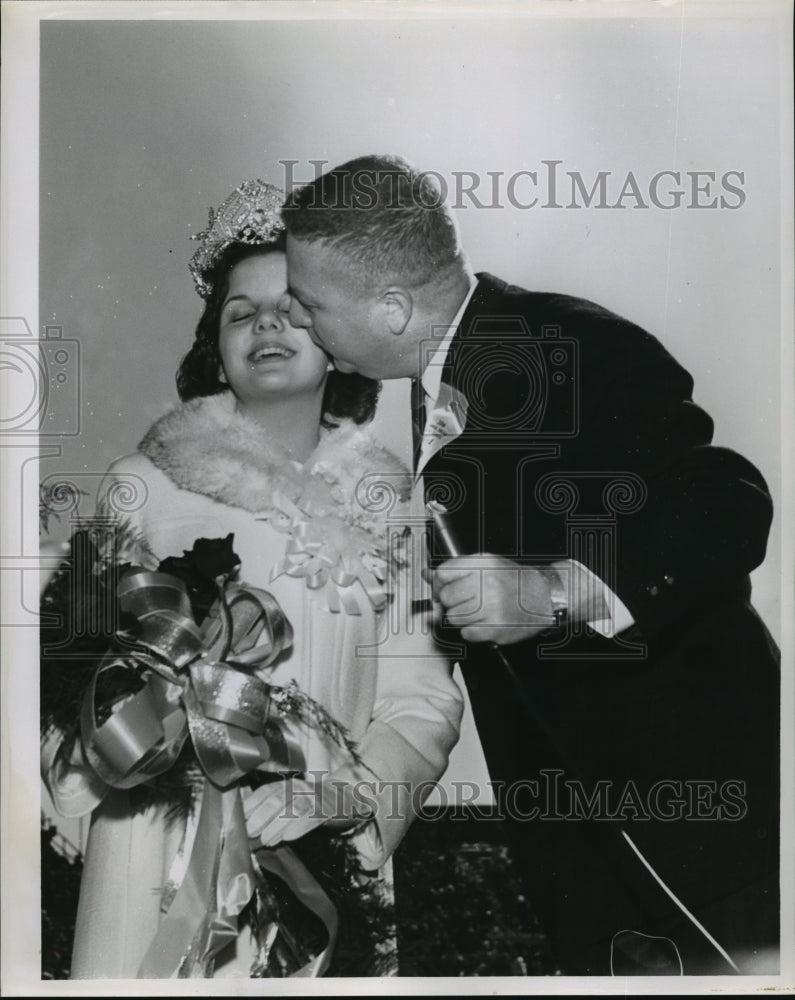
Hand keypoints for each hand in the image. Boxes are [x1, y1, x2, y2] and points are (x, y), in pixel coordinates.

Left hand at [243, 777, 367, 846]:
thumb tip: (248, 826)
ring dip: (277, 825)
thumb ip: (271, 810)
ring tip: (267, 840)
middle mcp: (298, 788)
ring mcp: (313, 797)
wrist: (343, 799)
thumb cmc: (310, 803)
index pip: (265, 791)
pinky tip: (288, 837)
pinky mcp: (326, 809)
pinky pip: (311, 817)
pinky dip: (298, 827)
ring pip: (292, 809)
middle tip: (251, 833)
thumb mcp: (290, 801)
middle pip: (276, 799)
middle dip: (261, 816)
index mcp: (286, 786)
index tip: (240, 820)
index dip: (251, 805)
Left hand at [432, 554, 554, 644]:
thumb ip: (456, 569)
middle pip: (446, 597)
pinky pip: (466, 633)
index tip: (443, 591)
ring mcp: (492, 606)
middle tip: (464, 603)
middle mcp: (487, 582)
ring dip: (461, 618)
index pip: (443, 573)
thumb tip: (426, 574)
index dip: (438, 585)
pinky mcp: (497, 627)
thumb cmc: (514, 580)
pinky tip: (484, 623)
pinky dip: (472, 631)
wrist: (544, 596)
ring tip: (477, 613)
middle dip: (451, 603)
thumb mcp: (487, 565)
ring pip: (453, 617)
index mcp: (482, 563)